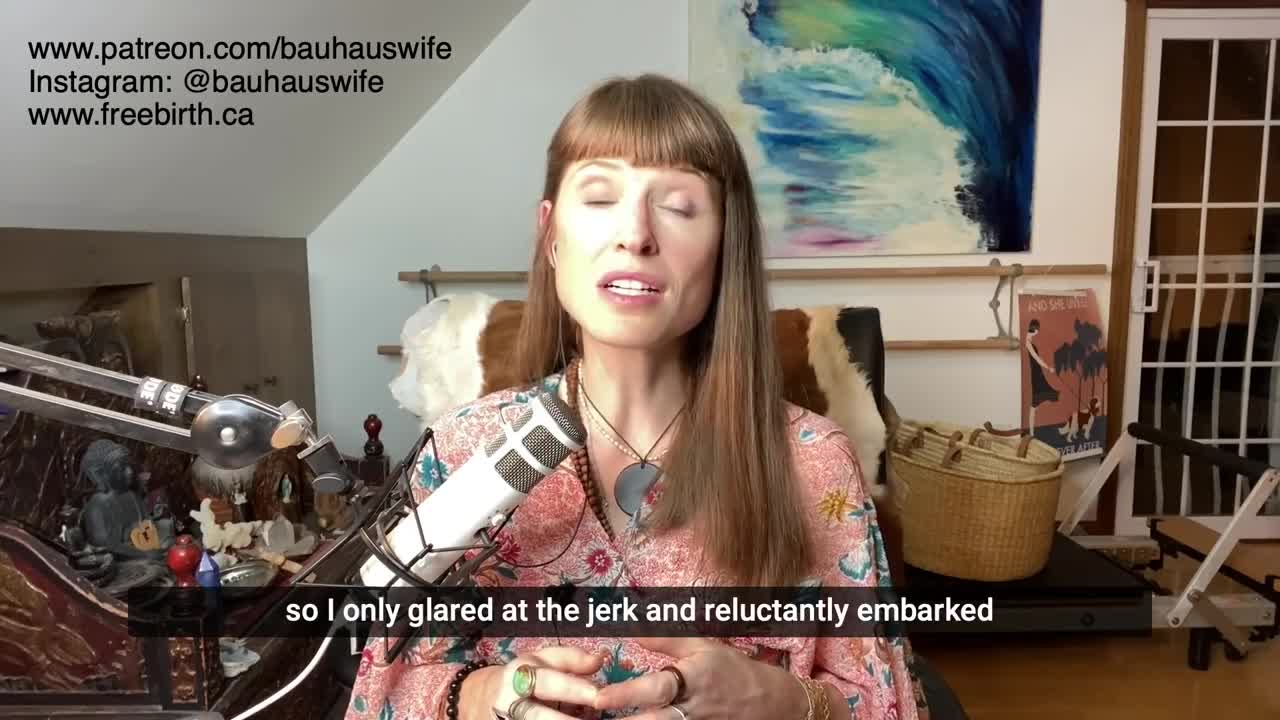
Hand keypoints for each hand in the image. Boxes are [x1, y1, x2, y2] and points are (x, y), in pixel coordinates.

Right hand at [461, 646, 607, 719]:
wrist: (477, 701)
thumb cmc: (520, 678)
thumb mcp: (539, 660)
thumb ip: (570, 658)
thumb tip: (600, 659)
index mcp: (519, 675)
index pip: (548, 682)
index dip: (575, 689)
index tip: (599, 696)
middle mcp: (511, 702)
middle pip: (539, 716)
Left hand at [592, 637, 807, 719]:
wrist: (769, 702)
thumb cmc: (731, 669)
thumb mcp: (701, 646)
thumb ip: (664, 638)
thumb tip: (629, 627)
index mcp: (691, 680)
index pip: (655, 689)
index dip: (626, 694)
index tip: (599, 698)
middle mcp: (691, 709)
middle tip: (593, 718)